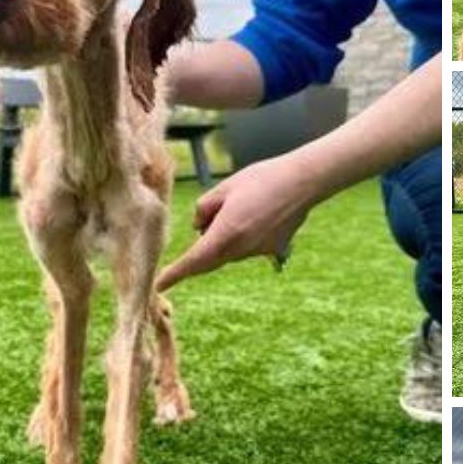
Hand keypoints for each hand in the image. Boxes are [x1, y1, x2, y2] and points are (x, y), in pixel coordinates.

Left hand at [156, 155, 314, 290]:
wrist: (303, 181)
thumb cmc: (262, 178)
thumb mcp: (224, 187)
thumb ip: (203, 208)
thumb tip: (198, 226)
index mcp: (226, 232)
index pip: (193, 259)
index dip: (175, 274)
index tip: (159, 285)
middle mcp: (241, 248)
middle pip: (210, 260)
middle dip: (197, 255)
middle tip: (198, 235)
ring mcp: (258, 252)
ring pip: (229, 253)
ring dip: (223, 238)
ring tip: (240, 204)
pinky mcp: (273, 250)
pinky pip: (248, 249)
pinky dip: (242, 236)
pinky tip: (256, 212)